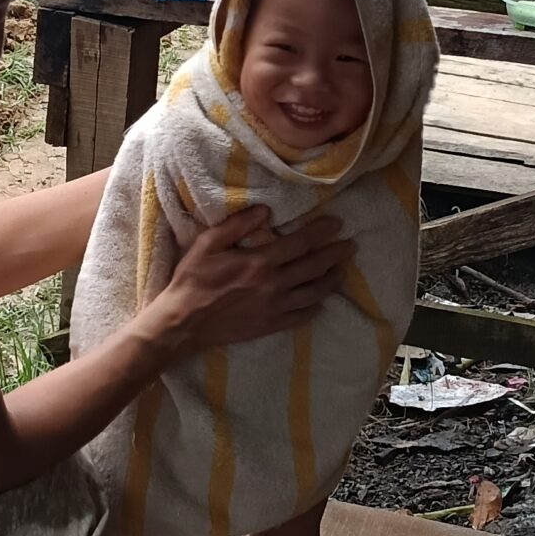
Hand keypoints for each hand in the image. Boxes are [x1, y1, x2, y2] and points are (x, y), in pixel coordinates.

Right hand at [144, 207, 352, 357]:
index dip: (322, 232)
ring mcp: (274, 307)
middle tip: (351, 246)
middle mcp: (273, 285)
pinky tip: (321, 302)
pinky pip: (301, 316)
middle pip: (314, 267)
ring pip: (313, 293)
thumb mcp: (208, 244)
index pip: (300, 243)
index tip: (338, 225)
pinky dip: (315, 308)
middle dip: (335, 254)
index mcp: (260, 262)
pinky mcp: (270, 325)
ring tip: (342, 271)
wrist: (183, 323)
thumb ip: (237, 225)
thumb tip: (265, 210)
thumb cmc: (192, 280)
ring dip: (331, 280)